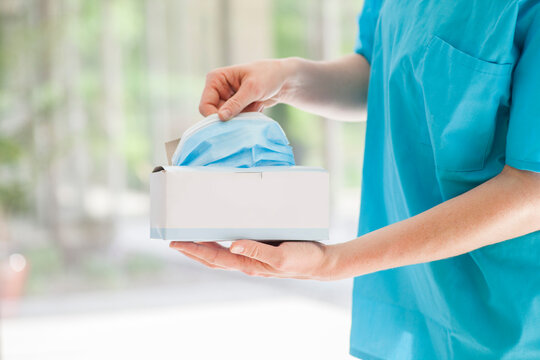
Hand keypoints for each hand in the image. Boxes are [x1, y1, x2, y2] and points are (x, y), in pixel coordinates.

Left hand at [170, 240, 337, 279]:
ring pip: (221, 254)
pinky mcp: (260, 250)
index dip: (194, 250)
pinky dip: (221, 242)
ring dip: (203, 248)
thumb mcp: (281, 256)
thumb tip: (232, 245)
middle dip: (192, 251)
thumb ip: (257, 251)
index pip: (214, 257)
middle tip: (174, 241)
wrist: (320, 262)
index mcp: (249, 264)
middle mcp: (247, 262)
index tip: (176, 242)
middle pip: (212, 258)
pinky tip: (220, 236)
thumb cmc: (303, 259)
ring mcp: (253, 257)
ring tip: (190, 239)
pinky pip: (234, 247)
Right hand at [199, 59, 295, 120]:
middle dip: (234, 116)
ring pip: (227, 118)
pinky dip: (247, 116)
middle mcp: (217, 89)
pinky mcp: (235, 106)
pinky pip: (236, 119)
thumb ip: (236, 104)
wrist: (283, 79)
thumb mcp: (252, 89)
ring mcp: (226, 99)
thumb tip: (220, 118)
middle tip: (250, 110)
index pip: (205, 105)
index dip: (215, 116)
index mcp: (215, 79)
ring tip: (256, 105)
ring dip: (243, 116)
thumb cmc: (268, 76)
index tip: (232, 122)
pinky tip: (257, 106)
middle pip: (215, 114)